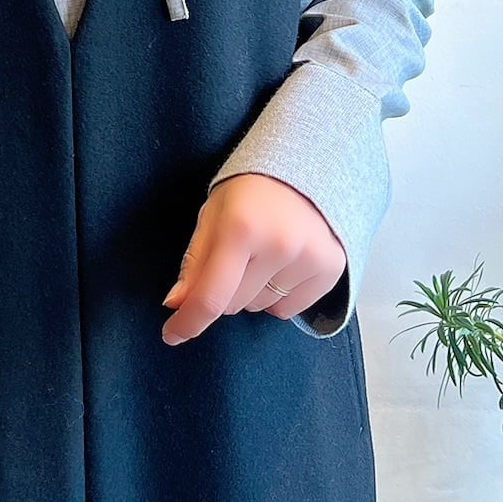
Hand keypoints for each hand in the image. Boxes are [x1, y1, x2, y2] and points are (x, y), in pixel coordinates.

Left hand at [161, 173, 345, 344]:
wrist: (306, 166)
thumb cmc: (251, 192)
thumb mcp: (212, 216)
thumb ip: (194, 263)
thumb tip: (177, 305)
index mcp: (241, 229)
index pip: (210, 297)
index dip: (187, 323)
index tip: (172, 335)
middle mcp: (279, 246)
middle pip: (233, 306)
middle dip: (223, 291)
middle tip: (234, 257)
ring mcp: (309, 259)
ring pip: (260, 308)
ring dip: (252, 292)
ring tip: (262, 255)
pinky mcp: (331, 269)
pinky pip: (289, 310)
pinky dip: (278, 296)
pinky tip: (282, 265)